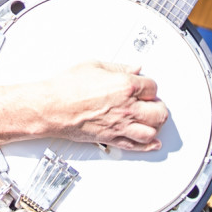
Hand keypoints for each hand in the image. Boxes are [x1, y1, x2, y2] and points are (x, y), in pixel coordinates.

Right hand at [36, 62, 167, 150]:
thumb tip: (134, 68)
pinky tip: (152, 143)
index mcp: (125, 86)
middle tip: (153, 103)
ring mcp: (121, 125)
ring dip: (155, 125)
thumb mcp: (95, 66)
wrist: (52, 107)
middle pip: (159, 111)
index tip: (146, 87)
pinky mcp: (112, 138)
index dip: (150, 87)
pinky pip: (137, 146)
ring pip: (152, 131)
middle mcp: (127, 108)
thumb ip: (119, 68)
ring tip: (152, 120)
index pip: (152, 87)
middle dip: (158, 106)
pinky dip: (148, 146)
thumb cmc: (67, 87)